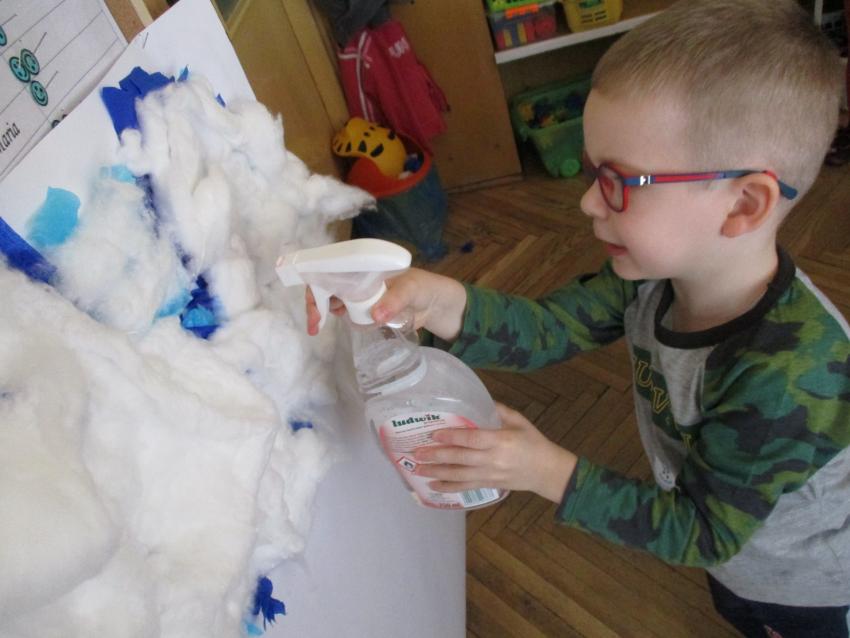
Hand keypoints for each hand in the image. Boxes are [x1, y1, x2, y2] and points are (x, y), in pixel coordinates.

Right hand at [305, 268, 467, 339]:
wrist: (437, 305)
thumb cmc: (424, 287)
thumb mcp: (412, 290)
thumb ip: (395, 300)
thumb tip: (375, 315)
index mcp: (364, 265)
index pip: (332, 268)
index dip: (318, 284)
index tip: (315, 306)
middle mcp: (359, 278)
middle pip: (328, 287)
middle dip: (317, 305)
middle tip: (315, 327)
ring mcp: (362, 295)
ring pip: (336, 303)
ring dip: (330, 314)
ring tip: (325, 326)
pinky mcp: (368, 311)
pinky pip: (351, 316)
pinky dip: (349, 321)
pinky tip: (359, 325)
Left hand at [412, 403, 577, 502]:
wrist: (547, 471)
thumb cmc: (533, 442)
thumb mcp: (519, 420)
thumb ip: (498, 410)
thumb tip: (477, 399)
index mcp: (500, 441)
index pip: (471, 439)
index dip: (452, 437)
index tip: (434, 434)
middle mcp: (492, 459)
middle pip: (460, 458)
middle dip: (436, 456)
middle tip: (416, 453)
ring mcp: (490, 475)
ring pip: (459, 475)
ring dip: (436, 473)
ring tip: (417, 469)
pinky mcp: (489, 485)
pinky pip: (465, 487)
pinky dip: (448, 487)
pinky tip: (432, 486)